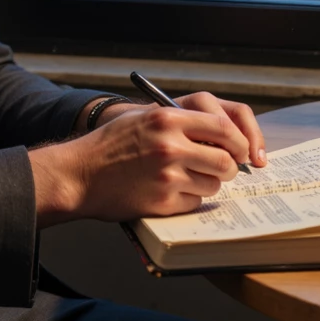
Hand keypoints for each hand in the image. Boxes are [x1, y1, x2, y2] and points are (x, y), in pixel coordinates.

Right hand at [30, 99, 258, 227]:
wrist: (79, 174)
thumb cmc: (109, 145)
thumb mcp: (143, 118)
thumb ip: (181, 121)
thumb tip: (222, 133)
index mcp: (167, 118)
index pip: (224, 127)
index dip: (239, 141)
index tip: (240, 150)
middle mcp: (170, 145)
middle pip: (225, 160)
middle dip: (228, 167)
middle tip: (221, 169)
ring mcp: (168, 176)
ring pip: (213, 184)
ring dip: (206, 183)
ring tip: (186, 178)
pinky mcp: (163, 201)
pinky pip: (195, 202)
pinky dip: (188, 199)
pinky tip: (169, 191)